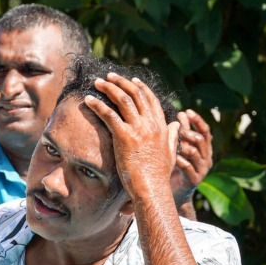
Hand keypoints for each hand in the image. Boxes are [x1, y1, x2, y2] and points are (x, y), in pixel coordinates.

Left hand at [84, 73, 178, 198]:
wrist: (152, 188)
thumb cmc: (159, 175)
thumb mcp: (171, 152)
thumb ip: (173, 136)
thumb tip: (176, 124)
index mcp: (161, 127)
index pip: (151, 99)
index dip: (141, 87)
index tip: (132, 79)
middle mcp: (150, 124)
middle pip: (136, 94)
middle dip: (122, 82)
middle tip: (109, 76)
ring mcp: (138, 129)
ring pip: (123, 100)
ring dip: (109, 88)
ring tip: (97, 82)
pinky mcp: (124, 137)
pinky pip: (109, 115)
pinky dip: (98, 104)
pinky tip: (89, 99)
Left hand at [171, 109, 212, 204]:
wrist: (176, 193)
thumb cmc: (177, 168)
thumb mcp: (181, 148)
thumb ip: (183, 132)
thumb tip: (182, 113)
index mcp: (205, 149)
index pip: (205, 131)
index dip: (197, 120)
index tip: (187, 111)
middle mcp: (206, 158)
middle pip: (202, 140)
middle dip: (189, 132)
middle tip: (177, 129)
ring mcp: (202, 170)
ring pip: (196, 153)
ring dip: (185, 145)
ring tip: (175, 142)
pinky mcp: (194, 180)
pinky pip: (188, 168)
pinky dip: (181, 161)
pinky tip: (173, 157)